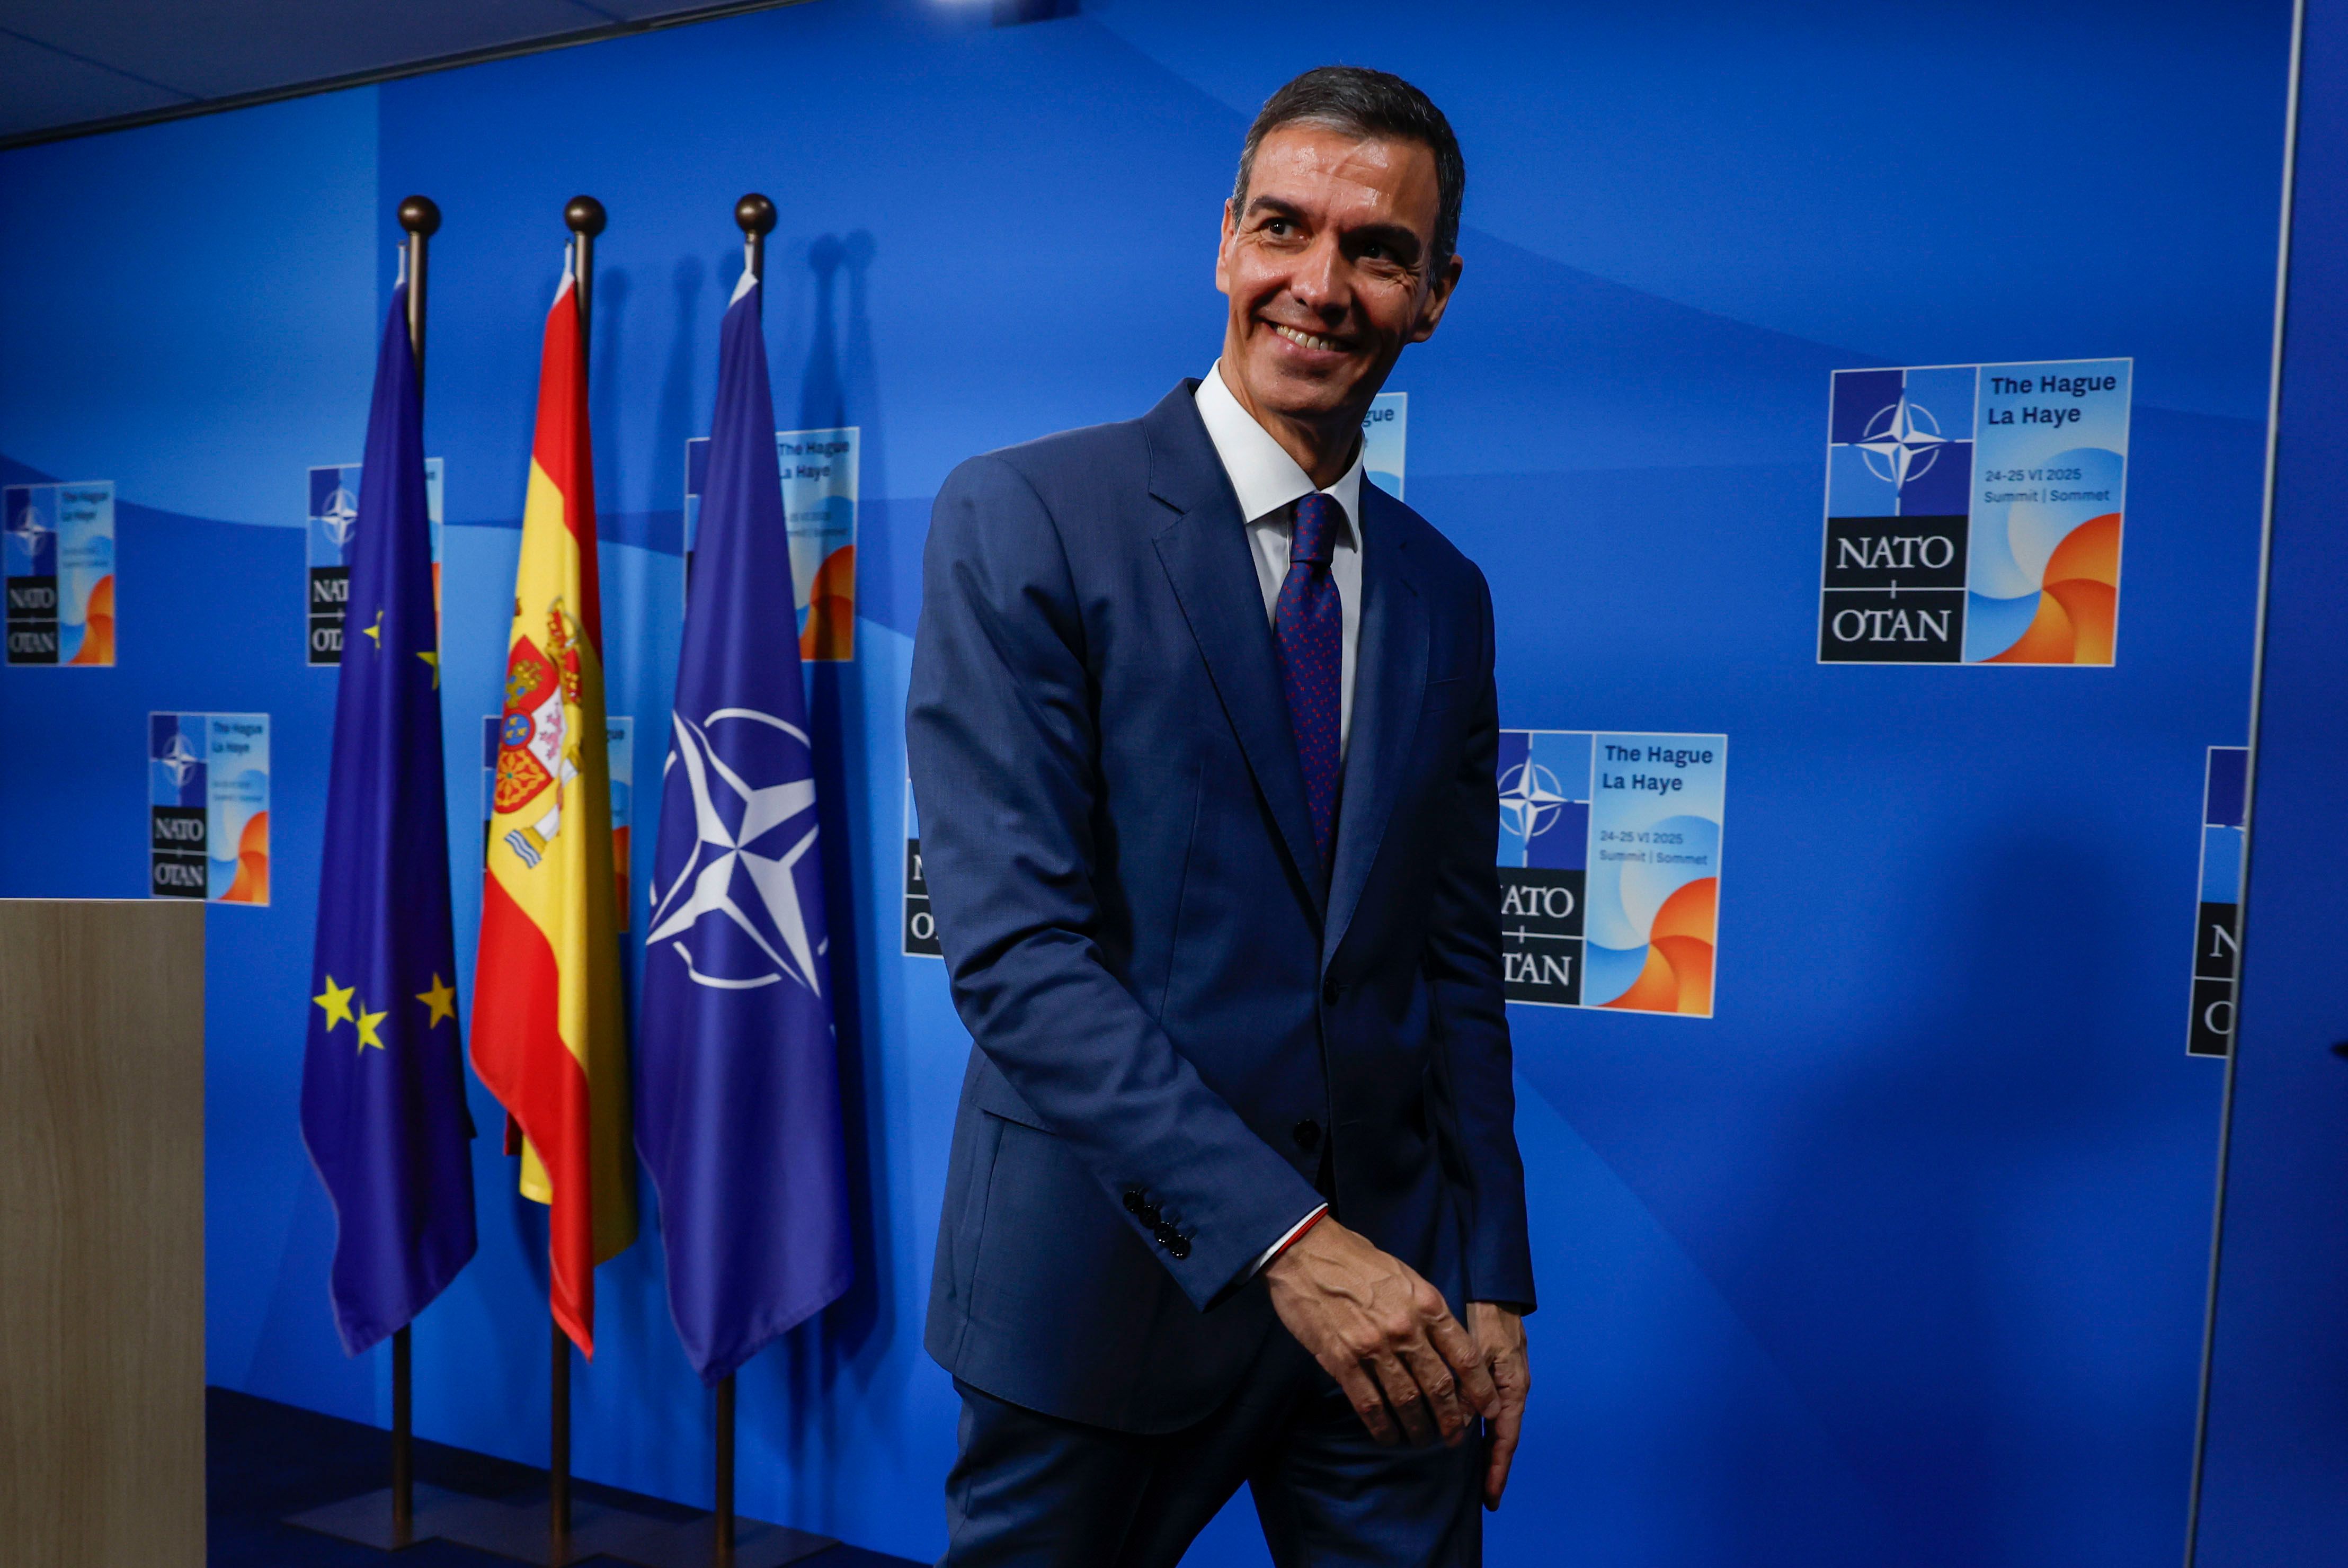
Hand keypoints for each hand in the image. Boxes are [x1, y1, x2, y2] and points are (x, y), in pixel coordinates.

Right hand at [1262, 1218, 1500, 1446]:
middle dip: (1451, 1419)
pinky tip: (1387, 1436)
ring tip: (1422, 1440)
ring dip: (1418, 1427)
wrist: (1305, 1251)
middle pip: (1439, 1386)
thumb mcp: (1405, 1276)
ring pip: (1407, 1400)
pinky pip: (1369, 1404)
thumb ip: (1425, 1310)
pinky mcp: (1342, 1360)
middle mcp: (1406, 1329)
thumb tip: (1442, 1345)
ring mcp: (1374, 1346)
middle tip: (1454, 1437)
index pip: (1466, 1356)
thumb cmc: (1356, 1258)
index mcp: (1427, 1304)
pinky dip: (1381, 1426)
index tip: (1488, 1409)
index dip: (1481, 1390)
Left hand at [1466, 1301, 1529, 1508]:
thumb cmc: (1489, 1321)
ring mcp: (1502, 1388)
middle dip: (1494, 1469)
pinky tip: (1466, 1441)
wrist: (1495, 1297)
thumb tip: (1459, 1424)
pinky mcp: (1492, 1380)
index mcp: (1513, 1389)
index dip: (1497, 1468)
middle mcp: (1510, 1393)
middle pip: (1502, 1440)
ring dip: (1486, 1453)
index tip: (1490, 1495)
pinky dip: (1479, 1432)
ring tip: (1476, 1480)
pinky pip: (1486, 1414)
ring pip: (1494, 1429)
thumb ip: (1470, 1387)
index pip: (1505, 1438)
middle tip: (1485, 1499)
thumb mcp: (1480, 1353)